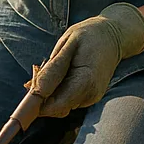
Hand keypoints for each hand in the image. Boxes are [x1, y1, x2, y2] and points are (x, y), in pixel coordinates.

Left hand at [31, 3, 143, 117]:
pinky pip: (66, 99)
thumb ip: (53, 69)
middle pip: (55, 108)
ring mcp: (90, 98)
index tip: (30, 82)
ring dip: (49, 91)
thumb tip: (36, 91)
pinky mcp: (88, 97)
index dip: (36, 101)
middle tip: (40, 68)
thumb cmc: (89, 35)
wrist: (114, 36)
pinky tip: (61, 72)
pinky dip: (58, 89)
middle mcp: (90, 96)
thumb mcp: (67, 44)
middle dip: (42, 94)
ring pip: (59, 104)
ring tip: (53, 66)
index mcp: (85, 82)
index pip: (53, 107)